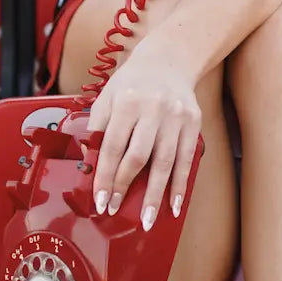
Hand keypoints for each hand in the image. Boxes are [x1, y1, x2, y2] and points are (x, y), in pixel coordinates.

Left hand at [87, 35, 201, 230]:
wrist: (169, 60)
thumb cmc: (132, 83)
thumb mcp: (108, 96)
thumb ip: (97, 128)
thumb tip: (88, 168)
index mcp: (127, 101)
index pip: (112, 146)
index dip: (104, 176)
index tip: (98, 201)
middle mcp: (153, 108)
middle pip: (138, 156)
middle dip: (124, 187)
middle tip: (114, 210)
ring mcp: (176, 116)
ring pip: (165, 162)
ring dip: (155, 195)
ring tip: (146, 220)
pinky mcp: (193, 122)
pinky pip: (186, 159)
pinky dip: (180, 184)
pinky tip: (173, 206)